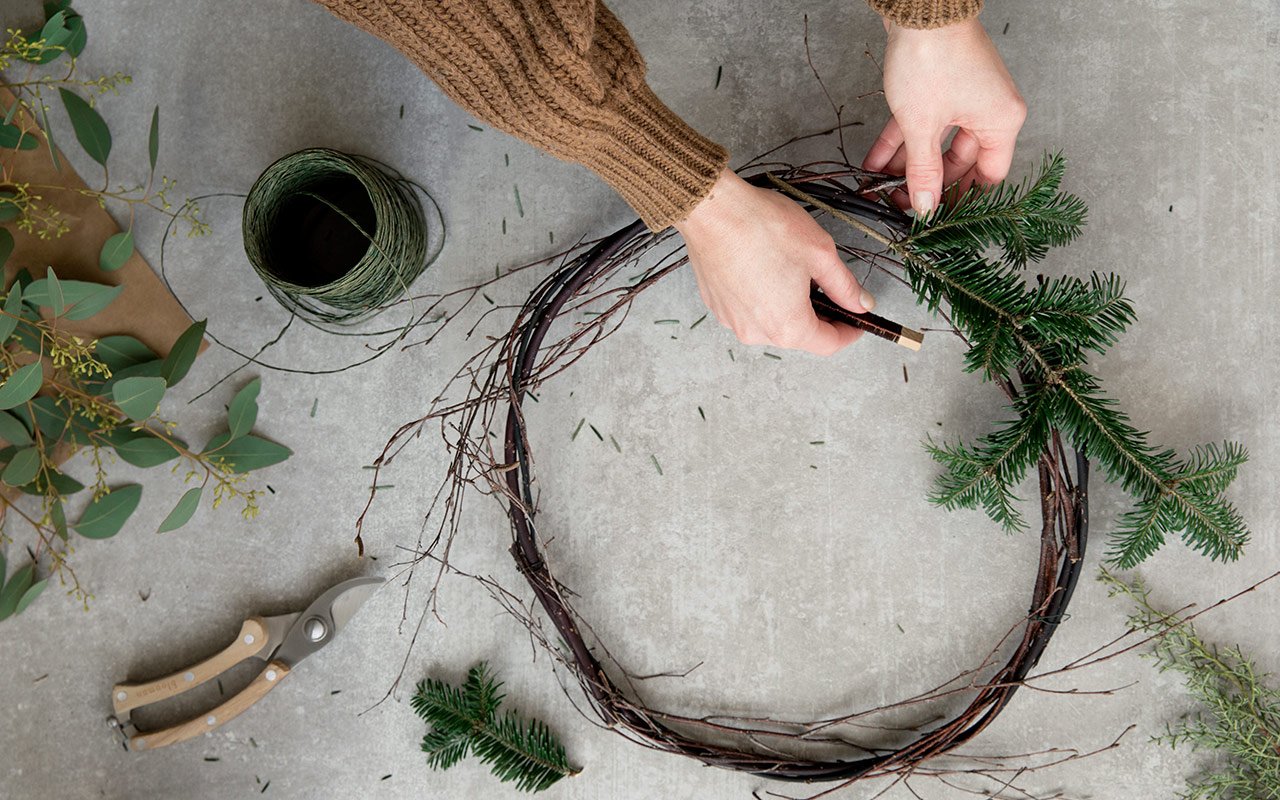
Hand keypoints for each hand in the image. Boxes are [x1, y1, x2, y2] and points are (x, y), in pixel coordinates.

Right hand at [673, 169, 873, 355]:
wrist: (713, 211)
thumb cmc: (764, 228)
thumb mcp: (821, 253)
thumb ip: (845, 286)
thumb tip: (861, 303)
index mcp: (789, 326)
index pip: (829, 344)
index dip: (849, 332)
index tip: (857, 320)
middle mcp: (757, 333)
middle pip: (800, 335)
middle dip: (818, 315)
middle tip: (827, 288)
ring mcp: (733, 321)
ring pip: (773, 323)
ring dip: (788, 306)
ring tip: (792, 272)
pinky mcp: (717, 306)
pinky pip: (749, 311)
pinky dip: (763, 298)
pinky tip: (765, 269)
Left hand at [863, 18, 1025, 214]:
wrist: (919, 8)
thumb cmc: (932, 59)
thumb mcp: (922, 126)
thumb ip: (923, 170)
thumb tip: (926, 205)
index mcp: (1001, 123)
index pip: (988, 176)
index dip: (961, 199)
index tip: (935, 216)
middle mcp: (990, 110)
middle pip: (959, 162)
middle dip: (927, 183)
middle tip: (901, 202)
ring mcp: (966, 96)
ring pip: (936, 142)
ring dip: (908, 164)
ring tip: (879, 185)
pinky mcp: (942, 85)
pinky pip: (923, 122)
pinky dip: (901, 141)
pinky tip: (875, 161)